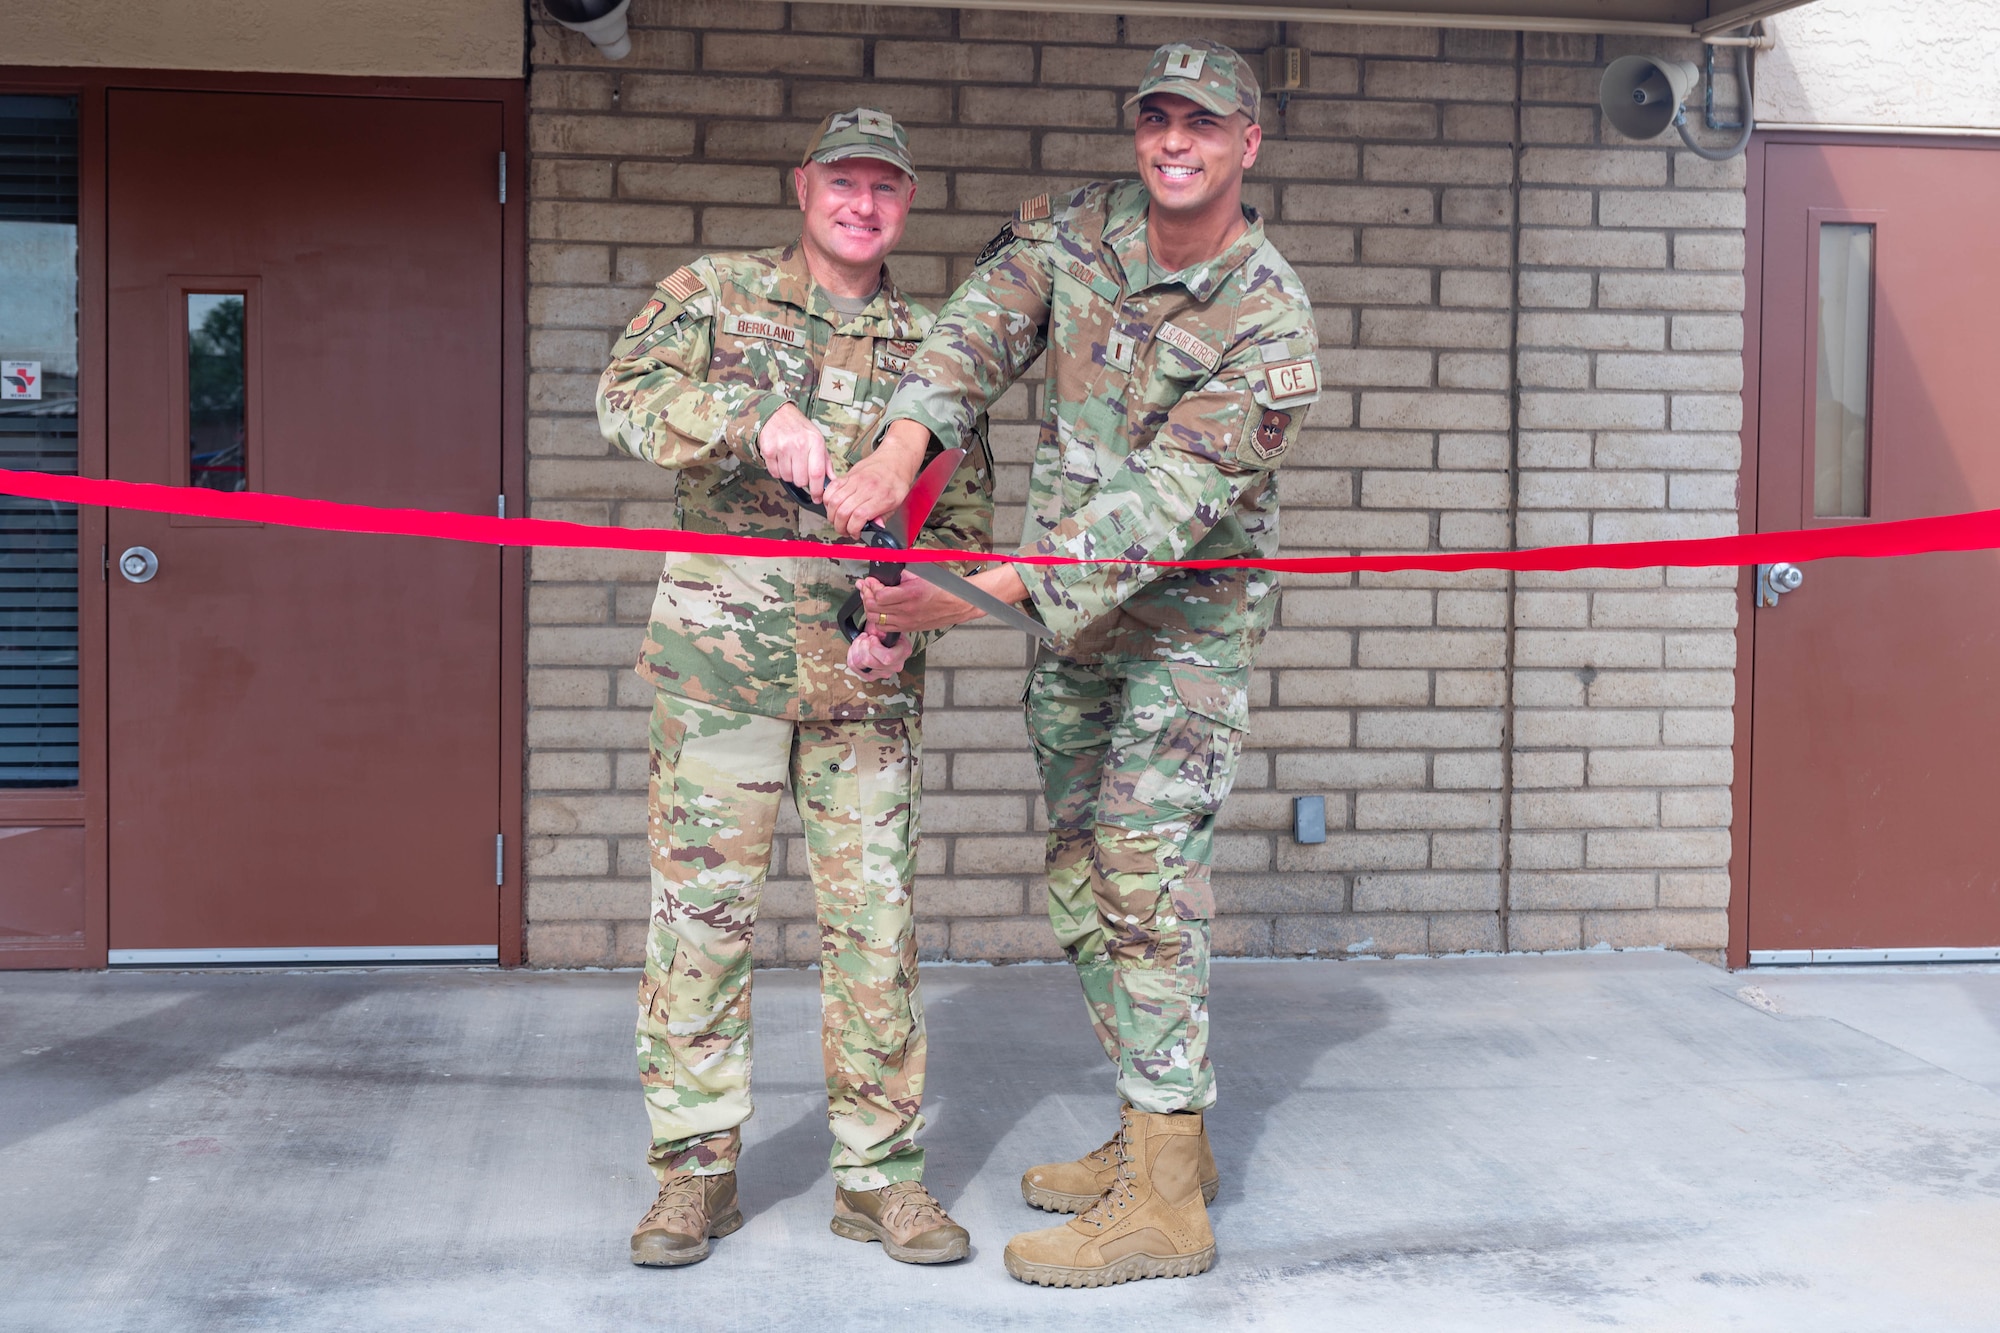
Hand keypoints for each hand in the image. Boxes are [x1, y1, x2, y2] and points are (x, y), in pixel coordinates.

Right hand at [759, 403, 830, 501]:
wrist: (777, 414)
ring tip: (790, 461)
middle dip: (802, 480)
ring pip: (787, 478)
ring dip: (790, 474)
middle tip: (801, 470)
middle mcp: (799, 444)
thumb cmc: (799, 428)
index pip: (817, 474)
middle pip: (801, 480)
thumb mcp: (817, 440)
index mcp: (815, 442)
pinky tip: (781, 460)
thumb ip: (825, 461)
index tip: (817, 497)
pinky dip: (778, 471)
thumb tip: (832, 480)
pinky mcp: (768, 450)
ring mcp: (782, 447)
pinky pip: (774, 473)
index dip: (817, 490)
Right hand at [825, 421, 929, 537]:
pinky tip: (833, 506)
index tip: (855, 533)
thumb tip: (875, 528)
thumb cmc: (896, 480)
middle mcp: (867, 487)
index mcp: (882, 496)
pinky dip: (827, 499)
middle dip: (840, 526)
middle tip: (844, 530)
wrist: (895, 459)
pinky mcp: (848, 475)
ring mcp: (856, 480)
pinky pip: (831, 488)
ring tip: (837, 520)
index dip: (853, 529)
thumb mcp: (897, 503)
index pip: (859, 516)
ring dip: (832, 515)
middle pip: (843, 511)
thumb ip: (884, 517)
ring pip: (834, 500)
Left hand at [847, 630, 914, 678]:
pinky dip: (852, 655)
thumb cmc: (886, 631)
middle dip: (862, 645)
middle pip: (869, 661)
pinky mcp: (872, 676)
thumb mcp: (885, 624)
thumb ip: (880, 627)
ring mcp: (883, 673)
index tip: (873, 637)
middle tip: (866, 638)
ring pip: (860, 664)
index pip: (887, 658)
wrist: (884, 636)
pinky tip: (858, 649)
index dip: (874, 647)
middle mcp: (895, 665)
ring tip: (862, 642)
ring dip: (856, 648)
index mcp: (903, 651)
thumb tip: (872, 633)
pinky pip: (854, 667)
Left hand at [863, 566, 1029, 634]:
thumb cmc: (944, 587)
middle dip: (866, 596)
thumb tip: (888, 565)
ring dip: (870, 608)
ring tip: (870, 598)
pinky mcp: (909, 628)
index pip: (880, 595)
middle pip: (874, 608)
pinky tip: (879, 611)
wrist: (959, 603)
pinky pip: (885, 629)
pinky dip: (878, 620)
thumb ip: (904, 570)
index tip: (870, 580)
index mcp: (911, 594)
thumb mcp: (923, 572)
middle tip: (865, 586)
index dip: (871, 587)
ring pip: (876, 620)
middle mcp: (908, 611)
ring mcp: (907, 622)